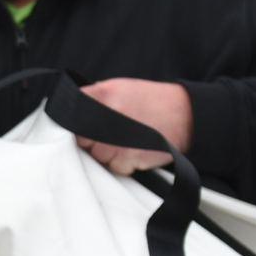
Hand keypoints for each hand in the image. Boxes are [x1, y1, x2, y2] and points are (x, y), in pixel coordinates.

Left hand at [76, 78, 192, 175]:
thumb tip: (70, 112)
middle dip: (92, 142)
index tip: (84, 129)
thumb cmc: (150, 101)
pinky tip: (134, 151)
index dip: (77, 126)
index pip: (72, 116)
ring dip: (108, 155)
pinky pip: (116, 168)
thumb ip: (95, 98)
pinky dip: (123, 164)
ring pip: (98, 157)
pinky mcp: (132, 157)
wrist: (186, 113)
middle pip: (82, 141)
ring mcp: (120, 138)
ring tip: (124, 143)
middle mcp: (109, 114)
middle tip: (109, 137)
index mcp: (104, 93)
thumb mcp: (120, 87)